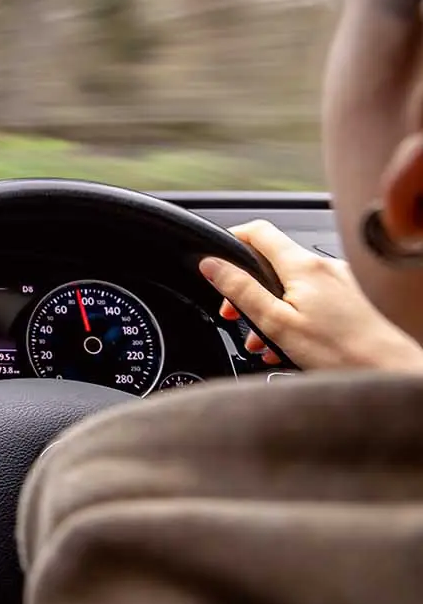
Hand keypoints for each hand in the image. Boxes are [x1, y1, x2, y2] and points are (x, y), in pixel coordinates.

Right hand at [199, 220, 422, 371]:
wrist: (391, 371)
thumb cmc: (341, 352)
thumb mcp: (276, 323)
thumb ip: (241, 290)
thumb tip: (212, 266)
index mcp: (303, 266)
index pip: (257, 231)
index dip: (231, 239)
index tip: (215, 259)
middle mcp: (324, 266)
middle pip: (271, 262)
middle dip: (247, 287)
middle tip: (234, 314)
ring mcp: (342, 280)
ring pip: (291, 284)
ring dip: (270, 308)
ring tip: (264, 341)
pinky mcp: (352, 298)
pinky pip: (312, 296)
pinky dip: (294, 313)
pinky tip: (290, 343)